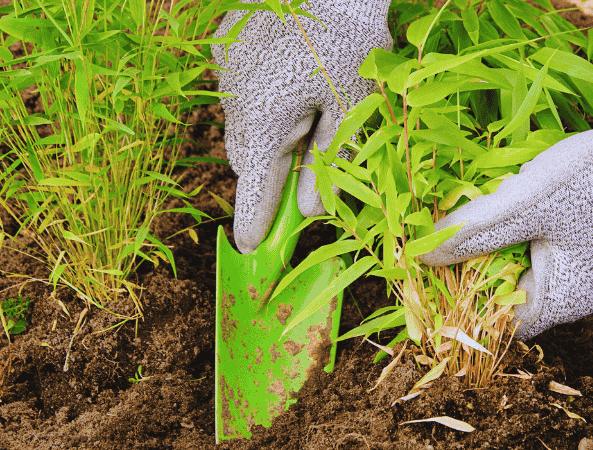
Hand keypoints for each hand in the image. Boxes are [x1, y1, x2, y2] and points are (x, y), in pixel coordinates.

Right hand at [212, 0, 391, 253]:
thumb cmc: (348, 42)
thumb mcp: (350, 109)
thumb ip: (328, 163)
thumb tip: (309, 210)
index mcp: (264, 124)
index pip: (253, 189)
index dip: (253, 222)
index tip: (249, 249)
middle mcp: (233, 101)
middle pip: (247, 157)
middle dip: (273, 167)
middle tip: (310, 155)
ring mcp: (224, 72)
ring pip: (243, 123)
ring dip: (268, 129)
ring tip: (308, 100)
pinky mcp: (225, 47)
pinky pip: (239, 89)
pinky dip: (261, 96)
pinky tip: (292, 70)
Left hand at [421, 70, 592, 338]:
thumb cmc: (592, 180)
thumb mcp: (523, 204)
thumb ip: (473, 232)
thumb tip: (424, 256)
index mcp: (563, 301)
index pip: (499, 320)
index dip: (466, 296)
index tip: (441, 266)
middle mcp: (580, 299)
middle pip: (513, 295)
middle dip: (484, 264)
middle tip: (463, 229)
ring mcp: (592, 276)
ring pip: (529, 270)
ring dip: (505, 246)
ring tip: (495, 210)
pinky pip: (549, 254)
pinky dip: (529, 235)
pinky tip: (525, 203)